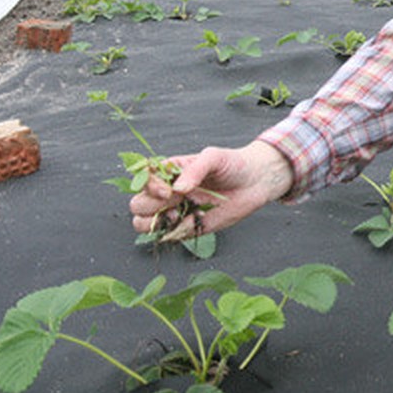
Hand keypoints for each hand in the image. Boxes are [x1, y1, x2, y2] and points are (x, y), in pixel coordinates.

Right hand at [129, 141, 293, 238]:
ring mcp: (175, 210)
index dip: (149, 187)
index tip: (168, 191)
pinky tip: (195, 221)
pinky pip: (169, 236)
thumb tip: (178, 188)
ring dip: (155, 223)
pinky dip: (176, 232)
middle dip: (152, 206)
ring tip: (177, 215)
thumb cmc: (233, 164)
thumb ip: (195, 169)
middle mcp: (167, 192)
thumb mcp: (214, 157)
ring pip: (143, 223)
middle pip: (138, 204)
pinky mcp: (187, 227)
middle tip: (177, 201)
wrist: (255, 182)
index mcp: (169, 172)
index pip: (142, 180)